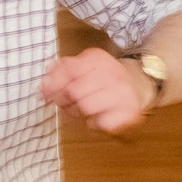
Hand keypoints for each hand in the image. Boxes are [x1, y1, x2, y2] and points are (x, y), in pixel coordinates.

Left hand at [38, 48, 153, 134]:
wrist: (138, 84)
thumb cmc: (102, 78)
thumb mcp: (82, 65)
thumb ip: (60, 71)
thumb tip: (44, 84)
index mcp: (97, 59)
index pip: (68, 70)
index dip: (52, 84)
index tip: (45, 93)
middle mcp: (112, 73)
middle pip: (73, 91)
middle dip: (63, 100)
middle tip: (65, 103)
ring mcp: (123, 92)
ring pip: (85, 107)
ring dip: (78, 112)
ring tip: (82, 108)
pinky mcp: (129, 112)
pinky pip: (101, 122)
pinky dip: (94, 122)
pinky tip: (98, 115)